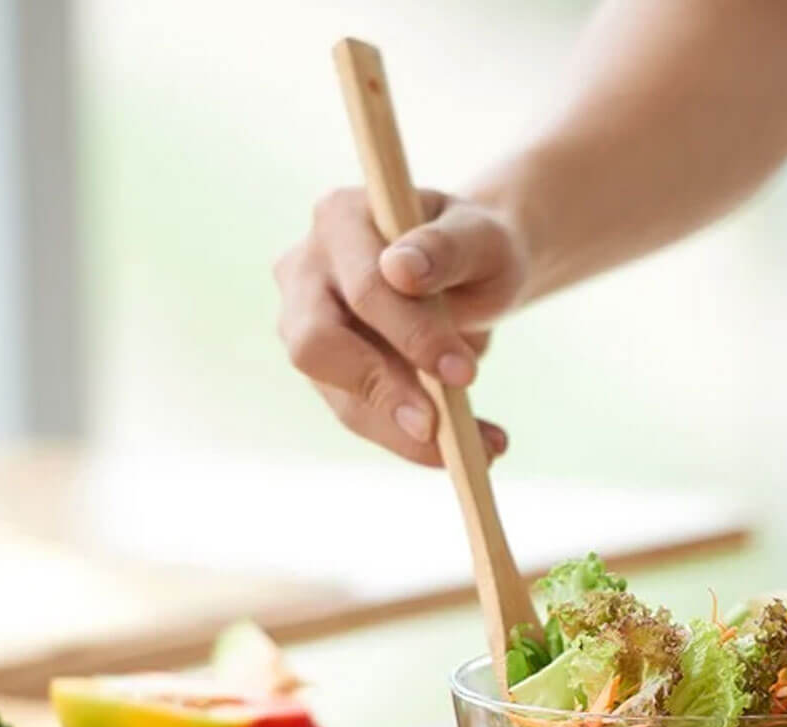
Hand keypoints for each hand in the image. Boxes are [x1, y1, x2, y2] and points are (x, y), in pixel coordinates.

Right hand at [273, 188, 526, 464]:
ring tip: (480, 449)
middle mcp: (306, 269)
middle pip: (317, 344)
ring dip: (404, 432)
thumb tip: (400, 270)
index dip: (411, 334)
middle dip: (384, 391)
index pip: (363, 287)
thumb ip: (448, 247)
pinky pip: (360, 415)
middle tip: (442, 429)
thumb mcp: (482, 237)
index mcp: (340, 218)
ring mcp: (305, 323)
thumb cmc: (476, 246)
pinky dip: (412, 439)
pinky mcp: (326, 371)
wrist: (473, 271)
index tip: (465, 374)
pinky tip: (471, 445)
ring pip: (337, 394)